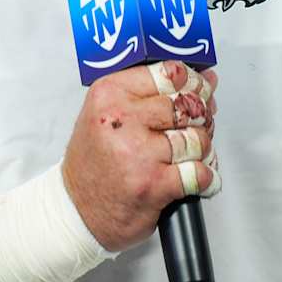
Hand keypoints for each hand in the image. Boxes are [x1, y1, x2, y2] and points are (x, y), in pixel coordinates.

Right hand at [60, 60, 218, 252]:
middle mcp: (122, 119)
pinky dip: (204, 178)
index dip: (193, 82)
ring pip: (198, 139)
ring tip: (185, 156)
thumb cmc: (94, 162)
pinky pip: (200, 173)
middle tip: (191, 129)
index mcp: (110, 94)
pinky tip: (190, 178)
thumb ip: (150, 94)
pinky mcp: (154, 184)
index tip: (197, 90)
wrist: (77, 208)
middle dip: (199, 119)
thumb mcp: (107, 113)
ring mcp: (139, 153)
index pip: (169, 74)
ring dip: (200, 151)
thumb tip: (204, 80)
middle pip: (187, 106)